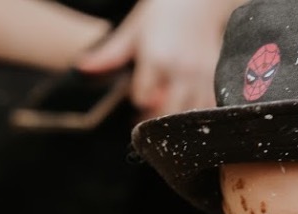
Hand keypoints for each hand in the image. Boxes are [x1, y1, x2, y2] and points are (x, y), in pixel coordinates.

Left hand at [77, 0, 233, 115]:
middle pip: (167, 113)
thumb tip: (82, 67)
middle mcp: (181, 70)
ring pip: (189, 115)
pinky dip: (196, 113)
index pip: (142, 99)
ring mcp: (201, 76)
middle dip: (156, 118)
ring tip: (168, 112)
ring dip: (177, 119)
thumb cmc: (161, 14)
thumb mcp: (132, 31)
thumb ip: (110, 54)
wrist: (197, 1)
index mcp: (157, 58)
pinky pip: (207, 108)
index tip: (137, 98)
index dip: (137, 101)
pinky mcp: (215, 79)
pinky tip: (187, 105)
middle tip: (149, 116)